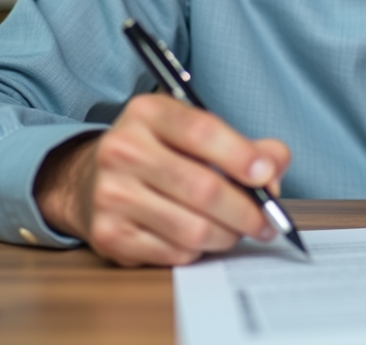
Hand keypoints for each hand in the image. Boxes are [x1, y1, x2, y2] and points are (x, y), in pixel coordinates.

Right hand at [34, 93, 290, 266]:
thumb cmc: (159, 154)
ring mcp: (112, 194)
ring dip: (227, 235)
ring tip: (236, 230)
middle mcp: (123, 149)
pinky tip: (200, 238)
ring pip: (193, 228)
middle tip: (267, 222)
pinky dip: (198, 251)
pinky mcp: (109, 235)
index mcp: (148, 113)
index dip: (241, 155)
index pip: (202, 131)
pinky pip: (174, 253)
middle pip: (203, 188)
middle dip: (247, 211)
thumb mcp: (196, 133)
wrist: (90, 181)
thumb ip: (245, 145)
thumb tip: (275, 166)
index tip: (266, 175)